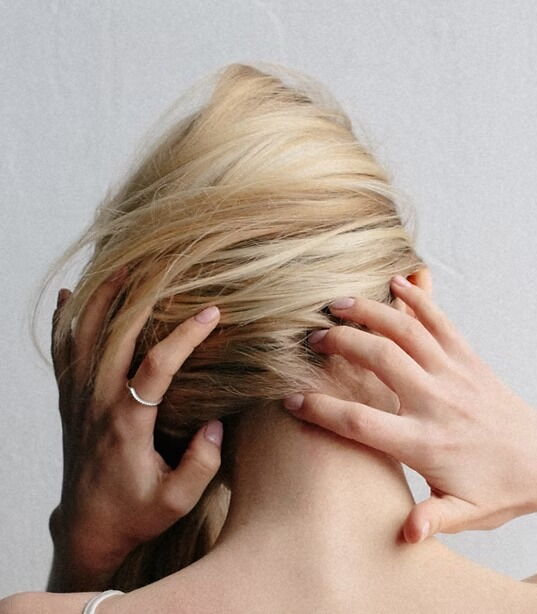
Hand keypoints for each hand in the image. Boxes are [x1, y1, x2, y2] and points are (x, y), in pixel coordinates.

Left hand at [49, 271, 222, 586]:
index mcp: (127, 423)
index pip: (157, 366)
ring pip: (84, 337)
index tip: (211, 313)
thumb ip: (201, 464)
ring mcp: (79, 399)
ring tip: (118, 267)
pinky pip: (61, 353)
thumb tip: (216, 424)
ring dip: (100, 299)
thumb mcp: (176, 501)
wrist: (87, 527)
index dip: (184, 335)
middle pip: (114, 337)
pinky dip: (63, 322)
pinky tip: (66, 296)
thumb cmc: (134, 514)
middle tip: (160, 267)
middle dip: (138, 298)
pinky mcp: (69, 401)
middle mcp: (98, 403)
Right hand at [284, 275, 536, 543]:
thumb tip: (406, 535)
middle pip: (378, 359)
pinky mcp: (468, 358)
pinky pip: (440, 320)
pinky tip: (396, 281)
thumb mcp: (467, 514)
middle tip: (312, 338)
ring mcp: (453, 374)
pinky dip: (417, 297)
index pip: (360, 422)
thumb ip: (434, 520)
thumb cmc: (500, 488)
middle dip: (339, 343)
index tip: (291, 400)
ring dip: (368, 312)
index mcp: (425, 442)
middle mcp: (436, 401)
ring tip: (338, 303)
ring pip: (405, 330)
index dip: (320, 409)